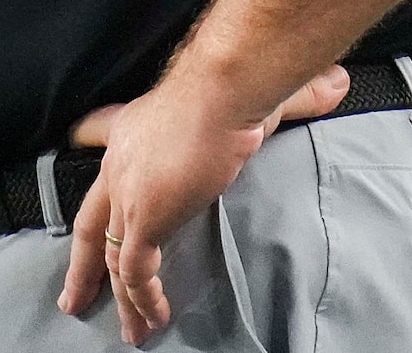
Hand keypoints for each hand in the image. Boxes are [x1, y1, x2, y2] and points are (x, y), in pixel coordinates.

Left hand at [57, 63, 347, 343]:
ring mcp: (127, 192)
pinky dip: (143, 299)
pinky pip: (135, 270)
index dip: (98, 188)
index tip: (85, 206)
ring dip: (120, 298)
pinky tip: (153, 320)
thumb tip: (335, 84)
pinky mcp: (143, 217)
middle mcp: (119, 163)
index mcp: (134, 131)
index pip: (104, 158)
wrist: (221, 90)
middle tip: (76, 298)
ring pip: (112, 257)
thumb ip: (294, 97)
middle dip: (84, 266)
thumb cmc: (236, 85)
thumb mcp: (251, 95)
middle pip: (90, 223)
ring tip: (129, 331)